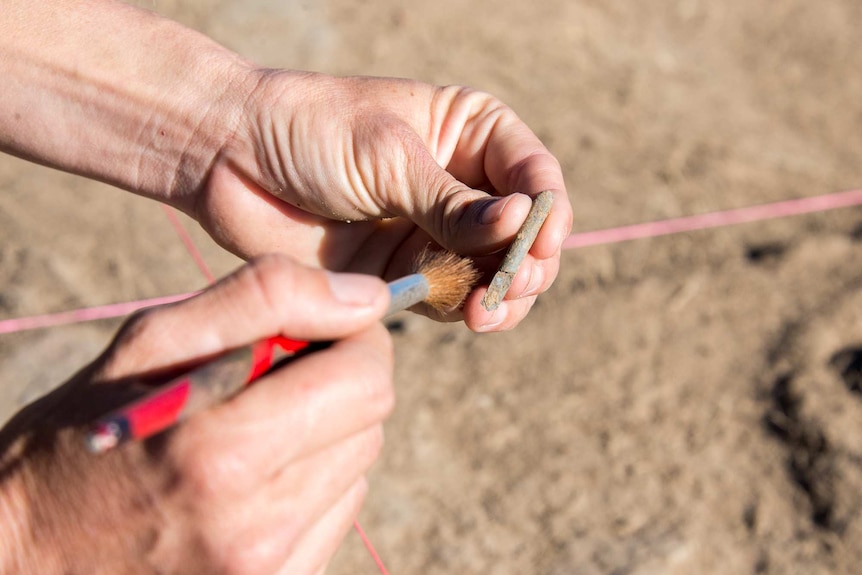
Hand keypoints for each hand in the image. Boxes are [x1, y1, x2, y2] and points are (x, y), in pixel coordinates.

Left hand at [0, 1, 570, 331]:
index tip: (540, 240)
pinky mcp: (404, 272)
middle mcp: (460, 184)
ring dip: (501, 296)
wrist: (229, 158)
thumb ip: (451, 203)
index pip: (533, 174)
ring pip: (494, 273)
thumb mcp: (386, 157)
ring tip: (486, 311)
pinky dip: (462, 310)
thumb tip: (522, 224)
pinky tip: (462, 315)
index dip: (547, 210)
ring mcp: (434, 231)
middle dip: (526, 263)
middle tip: (509, 287)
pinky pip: (450, 298)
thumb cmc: (308, 131)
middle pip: (523, 233)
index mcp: (469, 133)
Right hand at [0, 256, 392, 574]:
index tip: (311, 331)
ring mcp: (271, 568)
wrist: (25, 562)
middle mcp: (259, 524)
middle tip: (273, 376)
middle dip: (337, 380)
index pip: (366, 377)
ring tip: (251, 431)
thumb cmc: (79, 440)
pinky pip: (336, 512)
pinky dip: (311, 481)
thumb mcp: (146, 347)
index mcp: (224, 452)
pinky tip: (252, 479)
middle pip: (371, 419)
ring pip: (359, 464)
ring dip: (323, 432)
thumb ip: (262, 302)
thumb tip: (365, 296)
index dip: (350, 338)